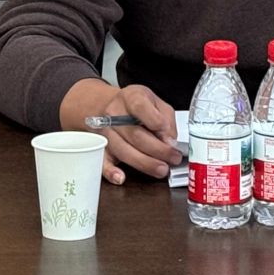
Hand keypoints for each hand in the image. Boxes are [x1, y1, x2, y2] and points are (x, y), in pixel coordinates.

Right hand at [59, 78, 180, 184]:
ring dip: (145, 163)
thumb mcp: (156, 103)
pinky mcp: (101, 148)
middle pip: (135, 134)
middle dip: (158, 150)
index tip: (169, 135)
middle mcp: (114, 113)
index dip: (156, 122)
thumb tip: (169, 140)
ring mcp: (105, 131)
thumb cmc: (138, 107)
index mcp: (130, 97)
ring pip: (123, 150)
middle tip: (173, 158)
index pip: (140, 107)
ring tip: (161, 169)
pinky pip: (103, 161)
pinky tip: (121, 177)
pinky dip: (110, 171)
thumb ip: (166, 119)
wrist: (113, 107)